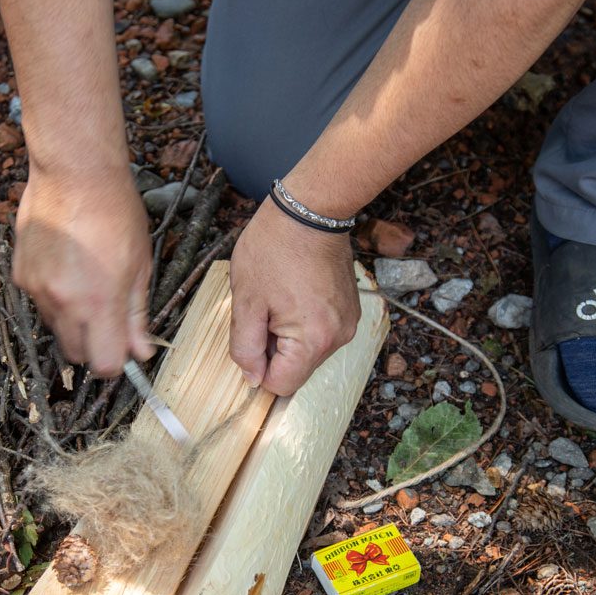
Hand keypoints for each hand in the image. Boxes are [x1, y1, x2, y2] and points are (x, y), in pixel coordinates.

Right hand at [12, 168, 153, 376]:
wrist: (73, 172)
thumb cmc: (113, 211)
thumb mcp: (140, 264)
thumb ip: (136, 314)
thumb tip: (141, 351)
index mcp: (99, 303)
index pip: (104, 364)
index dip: (116, 362)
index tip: (124, 348)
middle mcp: (63, 302)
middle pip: (76, 354)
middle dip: (94, 345)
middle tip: (108, 317)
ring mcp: (37, 290)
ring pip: (56, 329)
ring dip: (73, 321)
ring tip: (88, 283)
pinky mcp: (21, 275)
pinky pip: (39, 303)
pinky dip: (54, 298)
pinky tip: (67, 268)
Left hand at [229, 198, 360, 395]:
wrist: (310, 209)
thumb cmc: (274, 247)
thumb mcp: (246, 300)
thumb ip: (245, 347)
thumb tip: (253, 378)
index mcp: (313, 340)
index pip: (282, 385)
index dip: (258, 369)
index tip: (250, 338)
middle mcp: (338, 338)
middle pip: (296, 369)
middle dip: (273, 349)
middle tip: (262, 310)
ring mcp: (348, 323)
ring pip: (307, 352)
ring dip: (286, 336)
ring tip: (279, 298)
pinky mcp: (350, 310)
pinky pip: (320, 333)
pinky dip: (302, 323)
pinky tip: (292, 293)